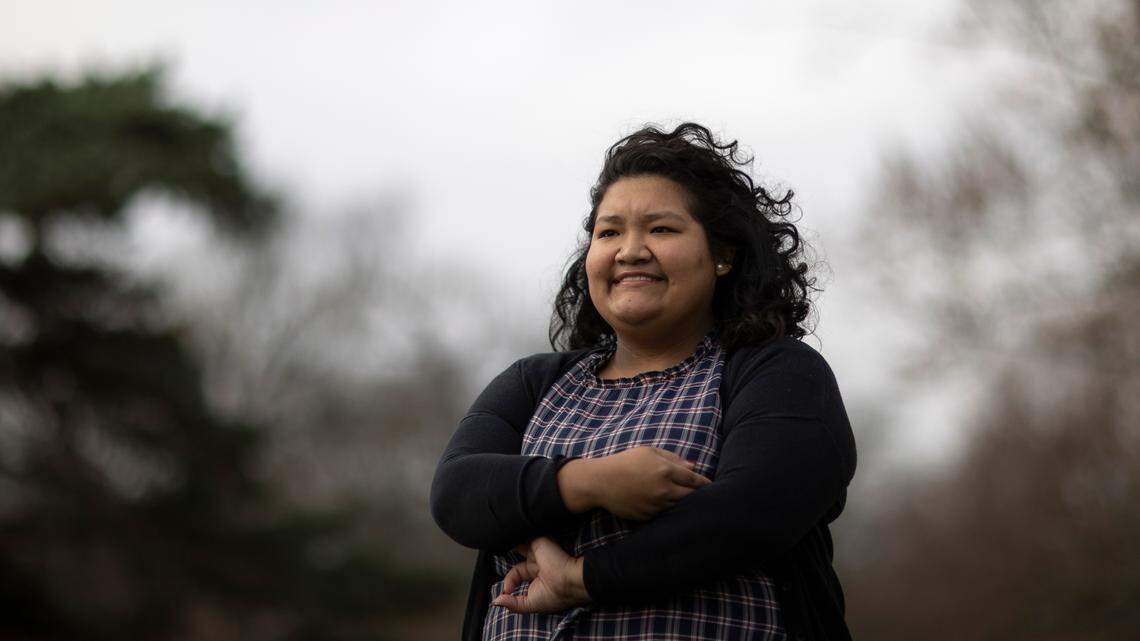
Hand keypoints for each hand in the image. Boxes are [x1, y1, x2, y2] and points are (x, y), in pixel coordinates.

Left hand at [491, 536, 590, 613]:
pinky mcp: (539, 541)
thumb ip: (513, 603)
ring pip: (520, 544)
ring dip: (511, 546)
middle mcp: (537, 563)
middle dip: (508, 562)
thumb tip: (496, 601)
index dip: (508, 582)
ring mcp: (538, 551)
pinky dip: (515, 536)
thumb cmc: (555, 594)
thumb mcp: (530, 604)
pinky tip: (506, 538)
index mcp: (537, 578)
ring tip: (498, 548)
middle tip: (497, 569)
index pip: (516, 574)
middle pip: (518, 559)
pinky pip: (524, 535)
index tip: (506, 591)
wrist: (569, 580)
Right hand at [592, 446, 711, 520]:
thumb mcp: (648, 452)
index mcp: (665, 470)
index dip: (706, 484)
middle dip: (698, 496)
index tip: (712, 486)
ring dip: (684, 504)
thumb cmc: (625, 462)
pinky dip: (668, 511)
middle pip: (690, 497)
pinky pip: (664, 515)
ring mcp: (655, 505)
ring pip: (678, 507)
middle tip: (704, 496)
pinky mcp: (648, 516)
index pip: (694, 480)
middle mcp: (663, 490)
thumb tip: (693, 467)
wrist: (601, 482)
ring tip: (688, 502)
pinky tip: (668, 507)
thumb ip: (672, 458)